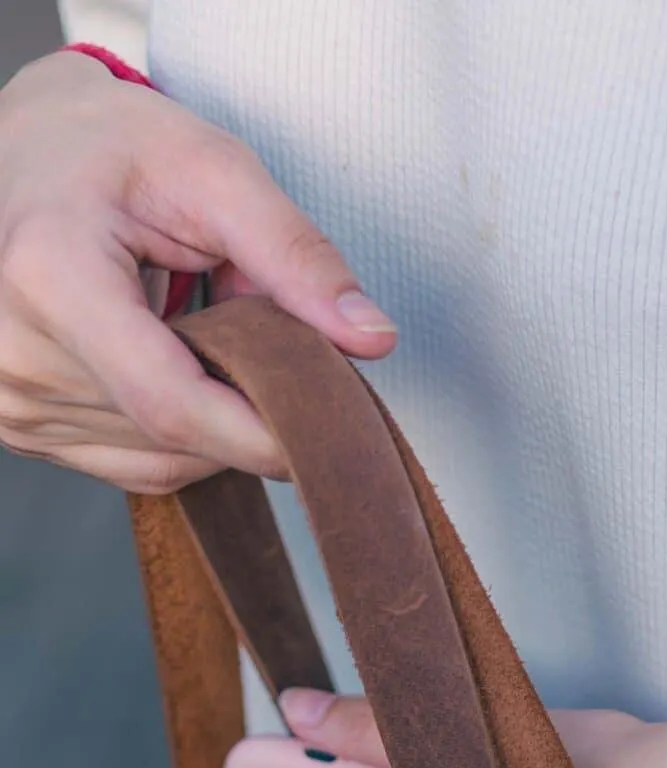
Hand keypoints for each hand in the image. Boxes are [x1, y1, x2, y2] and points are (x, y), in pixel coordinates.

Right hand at [0, 49, 394, 490]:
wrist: (25, 153)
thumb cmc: (106, 146)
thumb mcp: (209, 169)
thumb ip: (295, 253)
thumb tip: (372, 337)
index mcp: (49, 277)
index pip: (173, 404)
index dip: (263, 433)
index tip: (330, 431)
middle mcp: (15, 354)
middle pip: (178, 436)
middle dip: (248, 404)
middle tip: (270, 338)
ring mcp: (11, 400)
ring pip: (166, 461)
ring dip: (215, 417)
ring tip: (202, 329)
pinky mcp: (21, 426)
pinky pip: (138, 463)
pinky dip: (180, 429)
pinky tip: (173, 360)